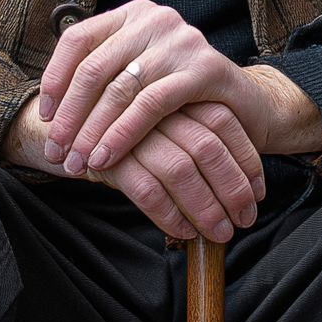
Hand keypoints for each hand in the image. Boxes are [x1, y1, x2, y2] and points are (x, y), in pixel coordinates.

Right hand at [4, 92, 264, 242]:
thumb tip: (247, 185)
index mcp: (176, 88)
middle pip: (208, 147)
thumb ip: (198, 136)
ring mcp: (131, 129)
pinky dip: (170, 215)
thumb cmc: (126, 129)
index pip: (225, 122)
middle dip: (232, 189)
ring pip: (181, 169)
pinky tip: (184, 231)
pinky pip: (146, 190)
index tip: (259, 191)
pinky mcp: (107, 155)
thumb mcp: (165, 121)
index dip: (246, 160)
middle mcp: (157, 104)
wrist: (62, 124)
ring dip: (206, 207)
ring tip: (220, 233)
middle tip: (245, 220)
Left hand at [39, 0, 321, 178]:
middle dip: (70, 116)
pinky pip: (151, 104)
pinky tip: (107, 159)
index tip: (45, 118)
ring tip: (78, 163)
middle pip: (94, 67)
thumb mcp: (137, 79)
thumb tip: (46, 111)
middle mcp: (155, 19)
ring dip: (92, 132)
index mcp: (132, 15)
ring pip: (119, 89)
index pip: (78, 39)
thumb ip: (102, 79)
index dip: (54, 79)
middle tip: (56, 152)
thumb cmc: (181, 99)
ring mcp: (182, 40)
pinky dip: (123, 134)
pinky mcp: (204, 69)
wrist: (246, 108)